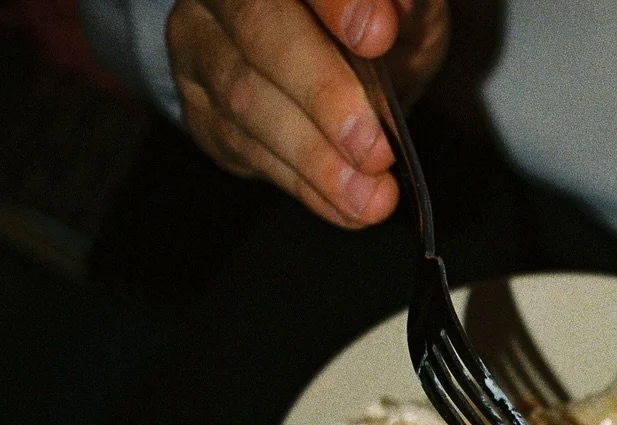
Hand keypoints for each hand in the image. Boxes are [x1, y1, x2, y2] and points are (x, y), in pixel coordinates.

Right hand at [167, 0, 448, 226]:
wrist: (328, 61)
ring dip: (315, 158)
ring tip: (370, 195)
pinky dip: (304, 184)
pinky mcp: (201, 109)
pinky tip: (347, 204)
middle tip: (374, 148)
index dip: (337, 1)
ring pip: (246, 99)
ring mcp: (201, 45)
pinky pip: (244, 149)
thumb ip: (406, 5)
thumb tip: (397, 9)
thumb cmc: (366, 28)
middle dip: (323, 94)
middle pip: (259, 30)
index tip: (378, 35)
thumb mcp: (403, 9)